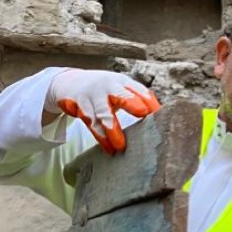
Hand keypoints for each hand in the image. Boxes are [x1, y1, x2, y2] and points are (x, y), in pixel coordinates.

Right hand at [46, 69, 160, 153]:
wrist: (70, 83)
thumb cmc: (103, 91)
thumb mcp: (119, 89)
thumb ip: (136, 100)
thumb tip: (161, 119)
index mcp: (123, 83)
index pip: (140, 91)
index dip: (150, 102)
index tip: (161, 115)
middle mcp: (109, 87)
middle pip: (121, 95)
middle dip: (132, 103)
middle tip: (143, 114)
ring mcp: (93, 96)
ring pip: (104, 114)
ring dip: (113, 131)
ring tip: (121, 146)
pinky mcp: (80, 106)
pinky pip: (91, 123)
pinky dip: (100, 137)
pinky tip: (108, 148)